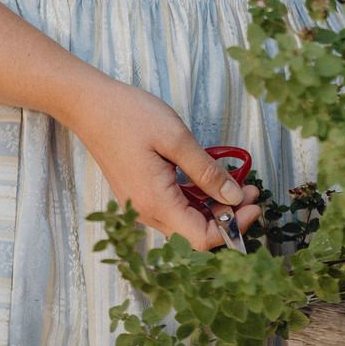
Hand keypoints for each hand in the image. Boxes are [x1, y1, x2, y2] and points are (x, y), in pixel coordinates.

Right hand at [68, 79, 261, 252]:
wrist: (89, 106)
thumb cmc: (129, 116)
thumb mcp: (175, 138)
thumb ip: (206, 171)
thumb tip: (234, 197)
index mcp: (156, 203)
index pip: (201, 239)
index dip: (233, 229)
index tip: (255, 205)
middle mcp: (146, 213)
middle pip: (195, 234)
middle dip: (228, 218)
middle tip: (251, 191)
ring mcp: (140, 205)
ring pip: (185, 223)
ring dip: (213, 209)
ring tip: (237, 184)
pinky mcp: (139, 195)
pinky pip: (173, 210)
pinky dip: (196, 201)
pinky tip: (208, 181)